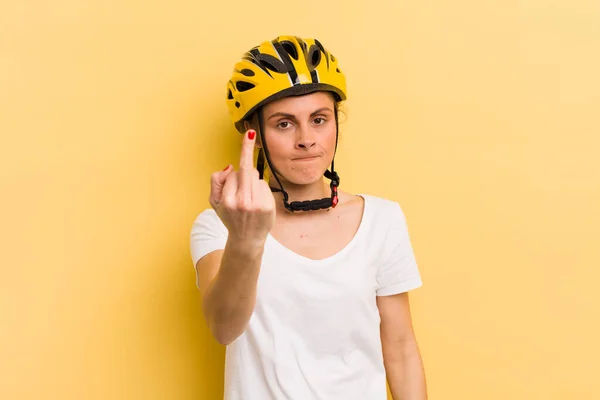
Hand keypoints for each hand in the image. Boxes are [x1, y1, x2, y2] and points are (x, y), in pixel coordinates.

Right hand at [209, 129, 275, 244]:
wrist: (246, 239)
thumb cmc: (230, 218)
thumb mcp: (215, 202)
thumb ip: (216, 181)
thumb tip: (230, 167)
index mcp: (226, 200)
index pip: (233, 173)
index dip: (237, 166)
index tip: (250, 133)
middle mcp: (241, 202)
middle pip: (246, 172)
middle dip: (244, 170)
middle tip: (246, 166)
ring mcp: (256, 205)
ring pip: (256, 178)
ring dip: (252, 184)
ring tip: (249, 200)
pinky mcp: (267, 206)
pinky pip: (264, 186)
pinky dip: (261, 191)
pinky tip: (258, 203)